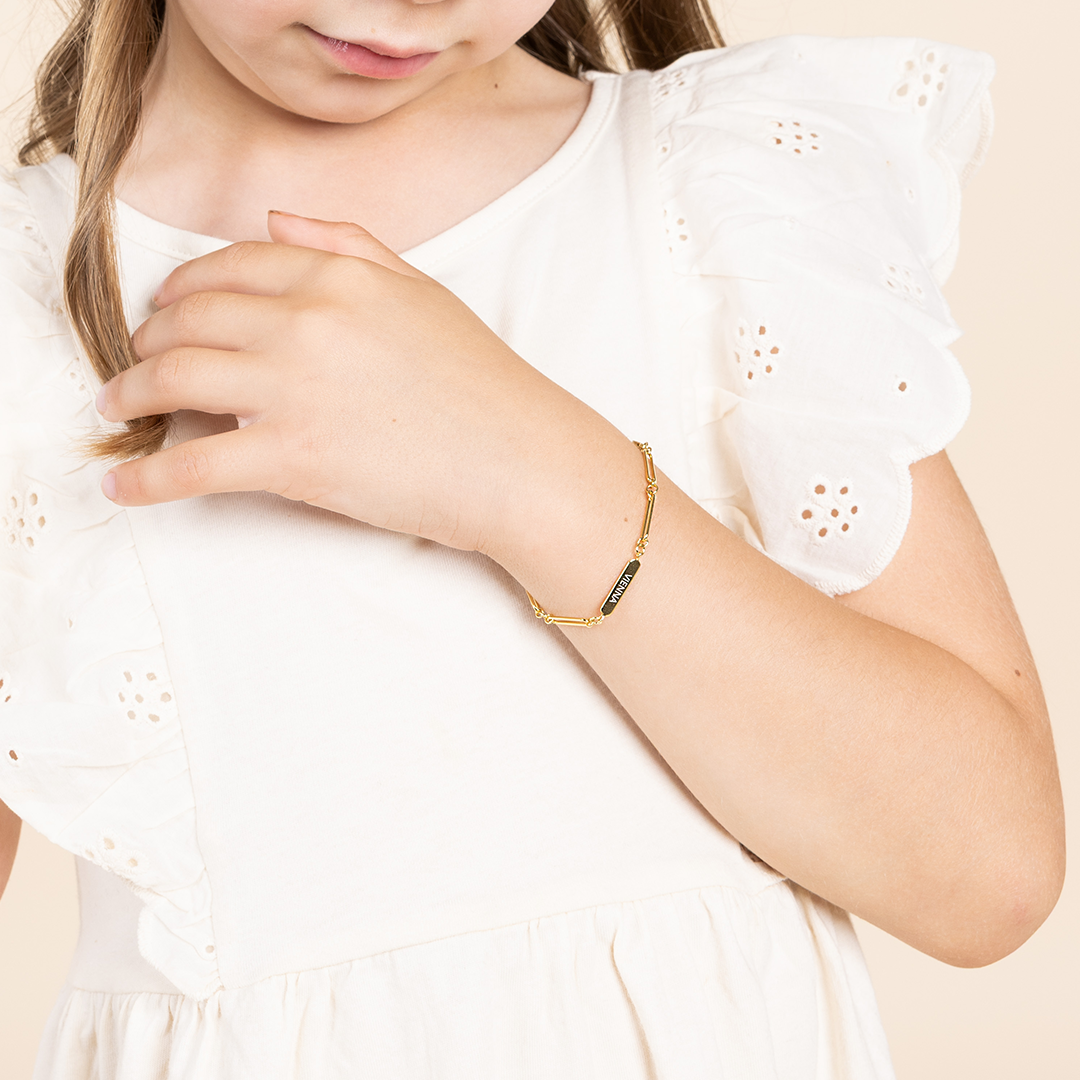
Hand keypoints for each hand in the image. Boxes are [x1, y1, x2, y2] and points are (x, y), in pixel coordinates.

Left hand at [96, 212, 608, 555]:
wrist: (520, 460)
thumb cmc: (484, 384)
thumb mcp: (424, 292)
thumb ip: (350, 244)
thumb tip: (278, 219)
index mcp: (339, 275)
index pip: (234, 265)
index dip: (185, 285)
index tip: (169, 306)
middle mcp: (305, 321)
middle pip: (189, 318)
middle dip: (148, 339)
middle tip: (135, 361)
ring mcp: (293, 389)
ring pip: (173, 378)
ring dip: (130, 393)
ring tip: (118, 409)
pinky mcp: (290, 458)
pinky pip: (191, 464)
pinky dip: (146, 479)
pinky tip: (123, 488)